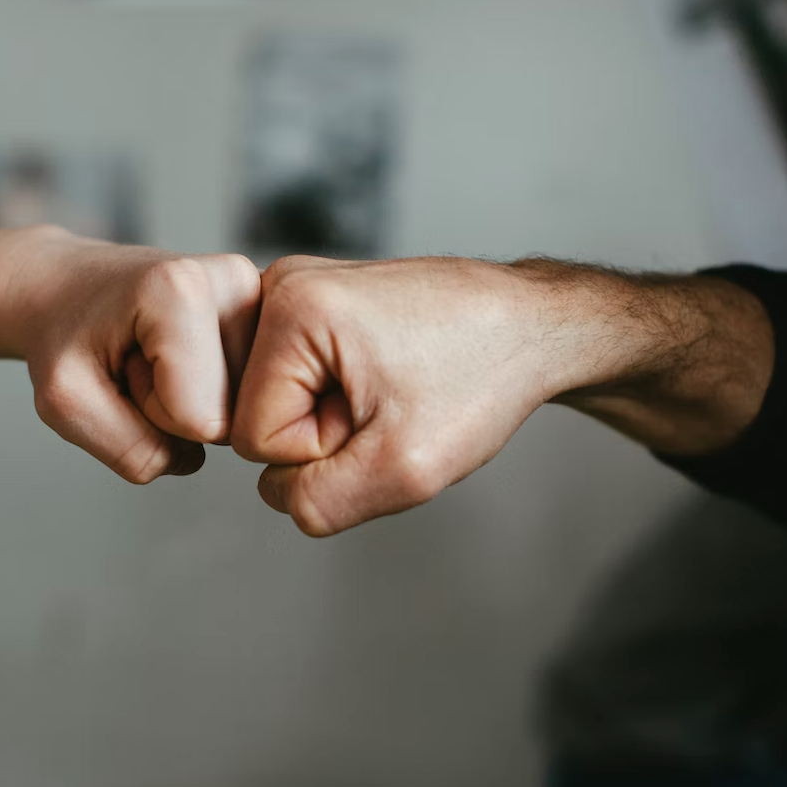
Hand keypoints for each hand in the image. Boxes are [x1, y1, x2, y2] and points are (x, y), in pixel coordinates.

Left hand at [2, 227, 261, 483]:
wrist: (61, 287)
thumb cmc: (60, 334)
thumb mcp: (64, 403)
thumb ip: (131, 450)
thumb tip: (192, 459)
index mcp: (182, 289)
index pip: (200, 420)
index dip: (152, 415)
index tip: (123, 368)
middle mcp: (234, 280)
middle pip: (230, 415)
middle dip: (174, 408)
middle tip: (136, 362)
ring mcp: (257, 293)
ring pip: (244, 407)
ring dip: (191, 399)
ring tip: (151, 354)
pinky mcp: (265, 310)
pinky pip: (250, 391)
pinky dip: (209, 388)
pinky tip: (180, 354)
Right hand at [230, 256, 585, 535]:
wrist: (532, 326)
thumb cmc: (483, 375)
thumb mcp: (404, 469)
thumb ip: (317, 502)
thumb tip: (276, 492)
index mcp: (291, 307)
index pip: (254, 437)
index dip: (323, 449)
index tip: (384, 413)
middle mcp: (281, 284)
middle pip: (257, 415)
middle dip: (325, 431)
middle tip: (390, 402)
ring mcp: (296, 289)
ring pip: (278, 402)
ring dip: (334, 415)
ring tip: (390, 388)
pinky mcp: (313, 303)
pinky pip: (297, 382)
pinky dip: (339, 395)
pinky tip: (384, 377)